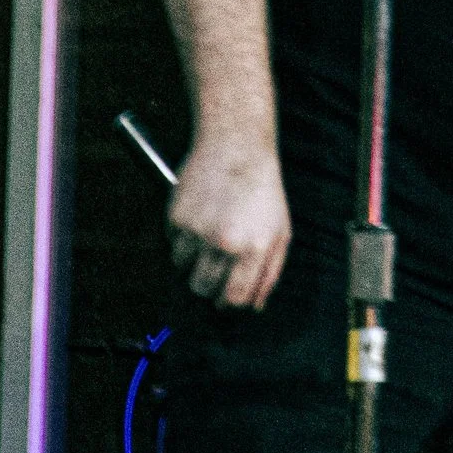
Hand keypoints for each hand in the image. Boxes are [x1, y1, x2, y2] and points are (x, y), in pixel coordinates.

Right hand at [168, 137, 290, 309]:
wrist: (236, 147)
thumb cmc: (261, 190)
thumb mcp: (280, 231)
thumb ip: (270, 273)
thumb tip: (256, 305)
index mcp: (254, 248)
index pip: (234, 297)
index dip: (230, 303)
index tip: (227, 297)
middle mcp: (224, 242)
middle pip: (203, 288)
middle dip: (207, 287)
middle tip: (214, 271)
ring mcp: (197, 230)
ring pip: (183, 269)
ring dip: (192, 262)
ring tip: (208, 237)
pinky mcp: (176, 217)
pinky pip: (172, 244)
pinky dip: (182, 239)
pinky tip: (199, 219)